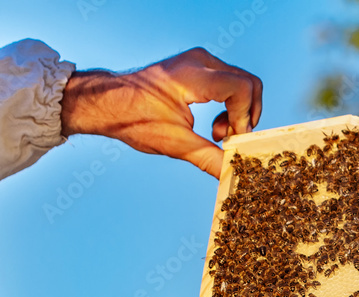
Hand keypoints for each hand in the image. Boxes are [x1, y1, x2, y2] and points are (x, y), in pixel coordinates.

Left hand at [60, 47, 262, 177]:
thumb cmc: (135, 118)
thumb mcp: (176, 144)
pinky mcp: (199, 68)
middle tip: (230, 138)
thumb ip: (210, 159)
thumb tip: (233, 174)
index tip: (232, 139)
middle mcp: (201, 61)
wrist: (109, 103)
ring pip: (242, 84)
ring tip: (217, 133)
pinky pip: (230, 84)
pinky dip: (228, 107)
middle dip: (246, 116)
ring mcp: (200, 61)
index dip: (245, 118)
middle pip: (249, 84)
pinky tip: (212, 125)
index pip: (243, 88)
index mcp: (195, 75)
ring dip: (237, 113)